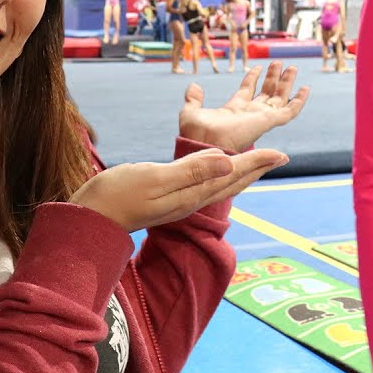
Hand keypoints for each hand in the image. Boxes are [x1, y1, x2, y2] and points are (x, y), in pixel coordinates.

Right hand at [70, 147, 287, 231]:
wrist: (91, 219)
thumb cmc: (116, 196)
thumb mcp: (154, 179)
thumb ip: (191, 170)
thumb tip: (227, 160)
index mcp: (191, 193)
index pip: (231, 173)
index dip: (256, 161)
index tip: (281, 153)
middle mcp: (190, 200)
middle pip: (232, 181)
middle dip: (256, 167)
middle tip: (280, 156)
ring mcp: (179, 201)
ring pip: (220, 184)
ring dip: (241, 171)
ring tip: (257, 162)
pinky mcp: (168, 198)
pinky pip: (204, 185)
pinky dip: (219, 174)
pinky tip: (217, 169)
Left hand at [178, 61, 309, 152]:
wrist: (206, 144)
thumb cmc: (197, 133)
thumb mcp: (192, 111)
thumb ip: (193, 98)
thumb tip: (193, 85)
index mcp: (234, 111)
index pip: (247, 91)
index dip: (252, 78)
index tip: (256, 67)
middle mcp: (250, 114)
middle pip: (265, 93)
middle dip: (272, 78)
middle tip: (278, 63)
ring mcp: (261, 118)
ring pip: (279, 99)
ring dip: (286, 84)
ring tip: (292, 68)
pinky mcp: (269, 122)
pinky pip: (288, 112)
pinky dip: (298, 101)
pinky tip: (304, 89)